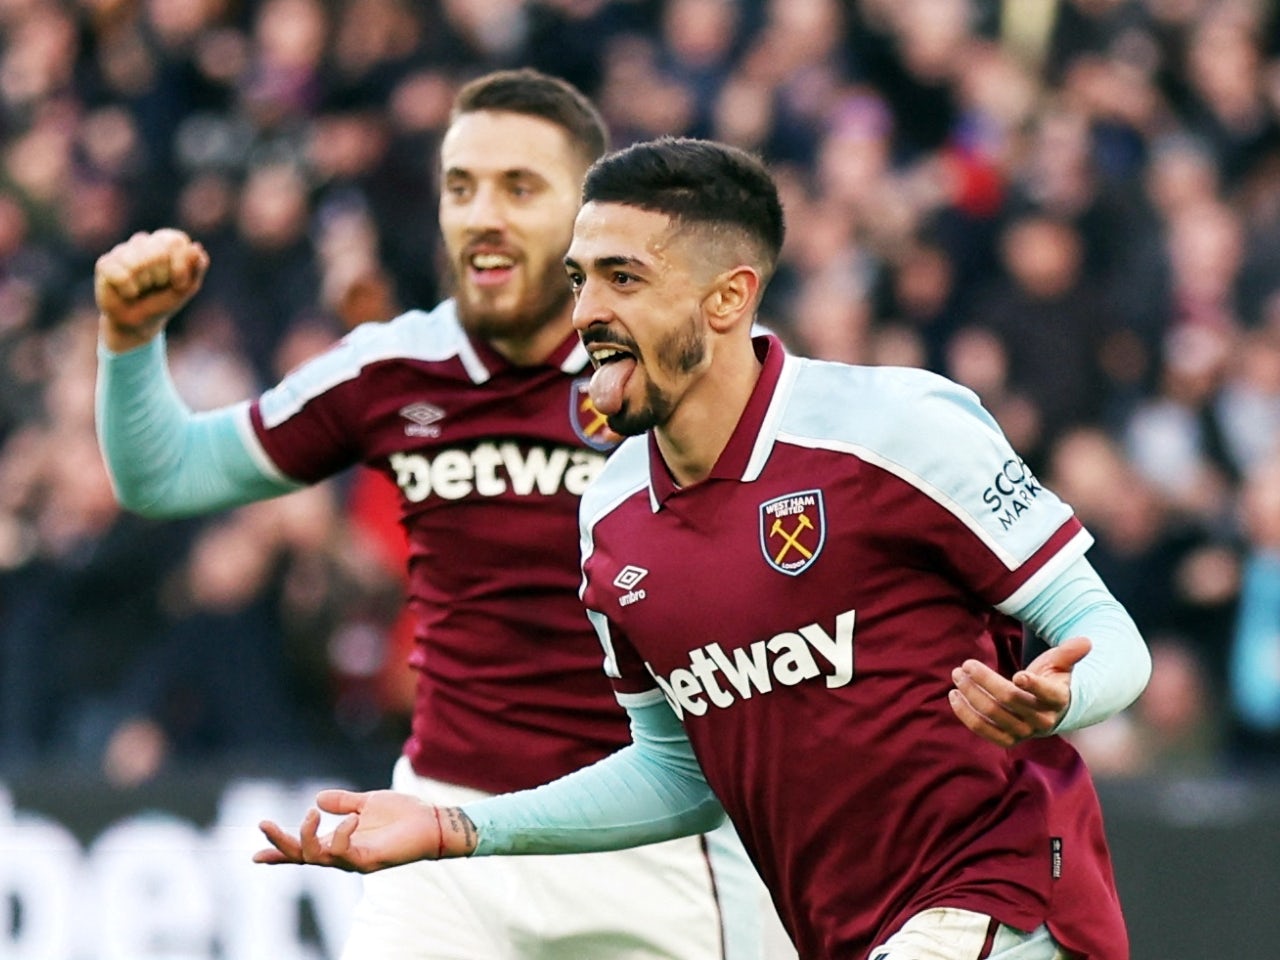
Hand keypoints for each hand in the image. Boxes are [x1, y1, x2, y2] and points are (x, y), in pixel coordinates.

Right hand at [95, 229, 209, 350]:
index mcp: (165, 242)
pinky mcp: (105, 263)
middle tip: (156, 286)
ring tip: (141, 288)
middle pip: (158, 253)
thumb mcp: (187, 287)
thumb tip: (196, 247)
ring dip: (144, 284)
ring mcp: (122, 250)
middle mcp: (143, 241)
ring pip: (138, 264)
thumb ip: (196, 267)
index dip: (180, 265)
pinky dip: (129, 290)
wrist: (139, 323)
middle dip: (162, 277)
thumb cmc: (164, 300)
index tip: (179, 282)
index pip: (176, 241)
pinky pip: (122, 275)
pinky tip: (128, 292)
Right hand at [253, 789, 477, 872]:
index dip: (280, 852)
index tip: (254, 855)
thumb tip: (317, 798)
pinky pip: (344, 853)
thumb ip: (343, 803)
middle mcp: (343, 854)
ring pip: (316, 857)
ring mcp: (355, 860)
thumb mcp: (367, 802)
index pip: (304, 849)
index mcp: (339, 841)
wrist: (432, 821)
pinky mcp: (369, 861)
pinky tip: (352, 818)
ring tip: (310, 814)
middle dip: (280, 843)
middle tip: (264, 823)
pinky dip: (342, 834)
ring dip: (305, 836)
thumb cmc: (403, 814)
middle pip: (302, 856)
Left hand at [948, 637, 1091, 746]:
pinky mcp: (1008, 740)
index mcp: (1059, 699)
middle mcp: (1043, 720)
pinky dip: (965, 714)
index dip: (1034, 685)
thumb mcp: (1060, 664)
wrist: (1050, 711)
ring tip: (956, 675)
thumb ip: (1069, 653)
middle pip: (1009, 699)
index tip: (1018, 674)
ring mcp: (1025, 732)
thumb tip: (1087, 642)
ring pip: (992, 713)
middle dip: (983, 680)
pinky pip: (983, 730)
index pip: (1048, 695)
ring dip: (970, 694)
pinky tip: (953, 696)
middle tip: (964, 665)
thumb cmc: (1054, 680)